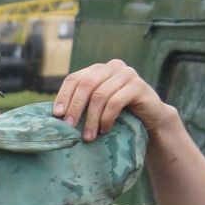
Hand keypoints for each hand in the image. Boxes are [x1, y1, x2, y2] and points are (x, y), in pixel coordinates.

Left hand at [53, 59, 173, 142]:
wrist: (150, 119)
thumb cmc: (118, 115)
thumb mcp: (96, 107)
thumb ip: (81, 104)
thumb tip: (54, 116)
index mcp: (98, 69)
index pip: (74, 78)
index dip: (63, 96)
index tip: (56, 115)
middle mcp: (112, 67)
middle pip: (85, 84)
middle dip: (75, 108)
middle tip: (68, 127)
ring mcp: (127, 74)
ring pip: (100, 95)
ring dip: (91, 119)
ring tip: (88, 137)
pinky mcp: (139, 86)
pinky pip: (116, 102)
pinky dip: (106, 118)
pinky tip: (105, 130)